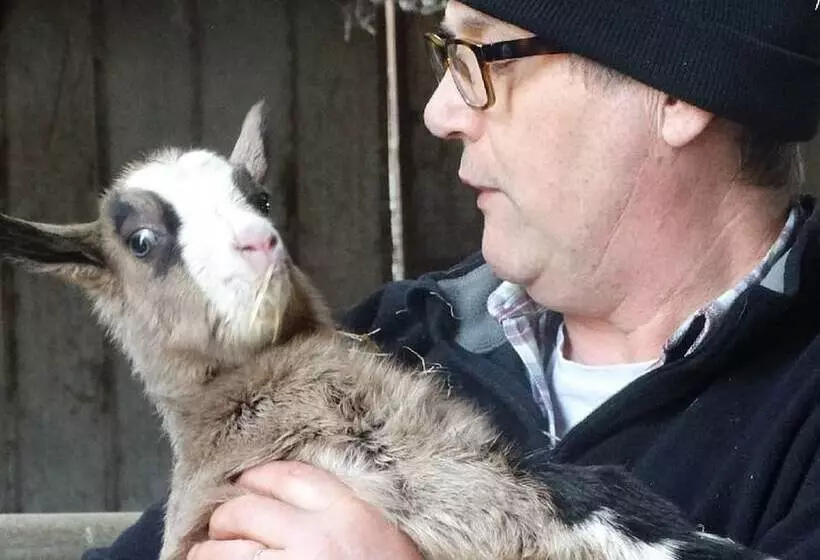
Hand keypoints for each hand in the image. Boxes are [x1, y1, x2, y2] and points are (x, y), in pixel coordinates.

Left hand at [187, 461, 422, 558]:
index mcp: (349, 512)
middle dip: (227, 514)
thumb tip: (297, 501)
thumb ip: (344, 511)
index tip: (247, 481)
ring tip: (206, 552)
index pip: (291, 476)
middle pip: (249, 507)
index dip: (260, 476)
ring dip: (209, 549)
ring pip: (227, 547)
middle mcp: (316, 536)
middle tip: (222, 524)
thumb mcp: (380, 533)